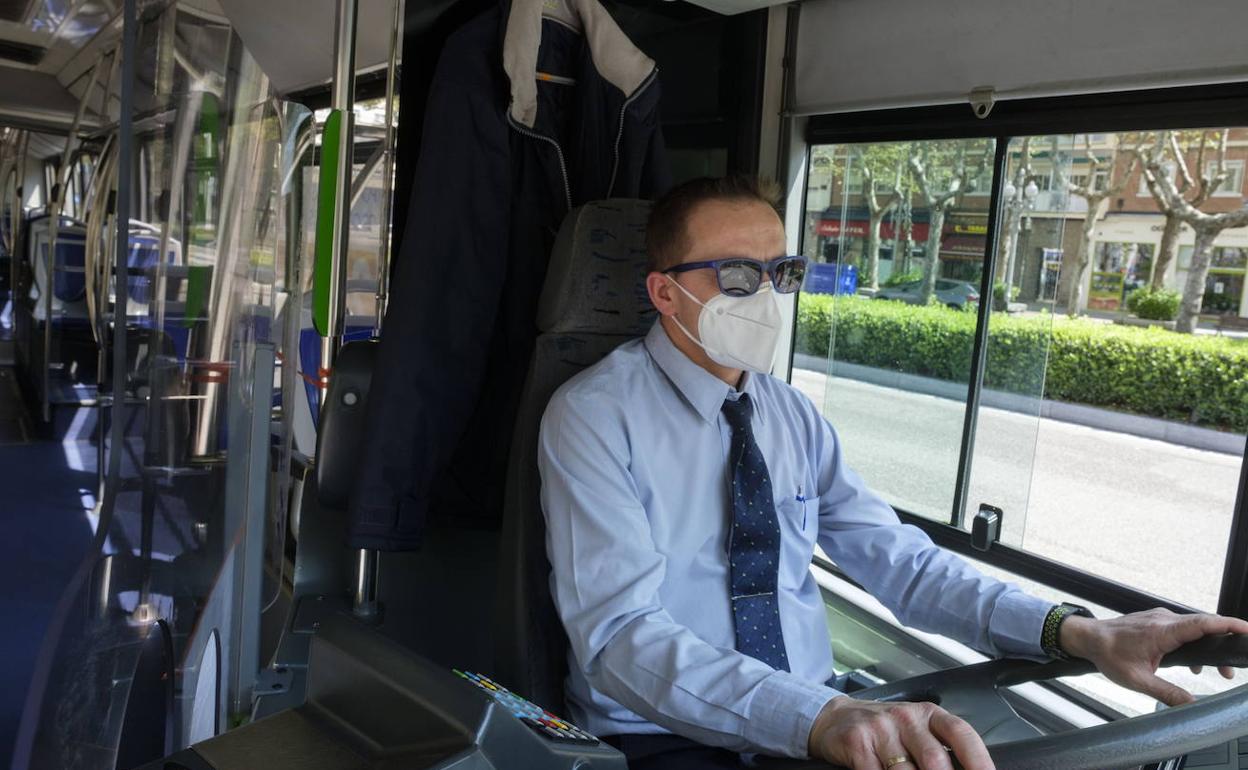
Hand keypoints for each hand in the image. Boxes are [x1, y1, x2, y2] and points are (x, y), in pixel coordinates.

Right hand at [807, 695, 992, 769]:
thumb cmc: (885, 729)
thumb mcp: (916, 730)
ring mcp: (881, 729)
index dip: (980, 761)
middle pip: (936, 761)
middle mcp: (906, 718)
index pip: (962, 735)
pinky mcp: (858, 742)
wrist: (836, 718)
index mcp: (929, 715)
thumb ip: (940, 749)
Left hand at [1059, 608, 1247, 705]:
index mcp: (1162, 631)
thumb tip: (1191, 705)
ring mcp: (1160, 618)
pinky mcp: (1157, 621)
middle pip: (1204, 625)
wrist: (1088, 637)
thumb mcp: (1137, 680)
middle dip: (1224, 642)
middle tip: (1232, 668)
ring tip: (1217, 671)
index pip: (1202, 624)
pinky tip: (1194, 664)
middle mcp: (1164, 620)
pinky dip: (1194, 642)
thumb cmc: (1108, 655)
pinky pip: (1183, 628)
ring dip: (1209, 645)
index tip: (1247, 629)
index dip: (1228, 624)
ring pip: (1194, 627)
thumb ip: (1166, 693)